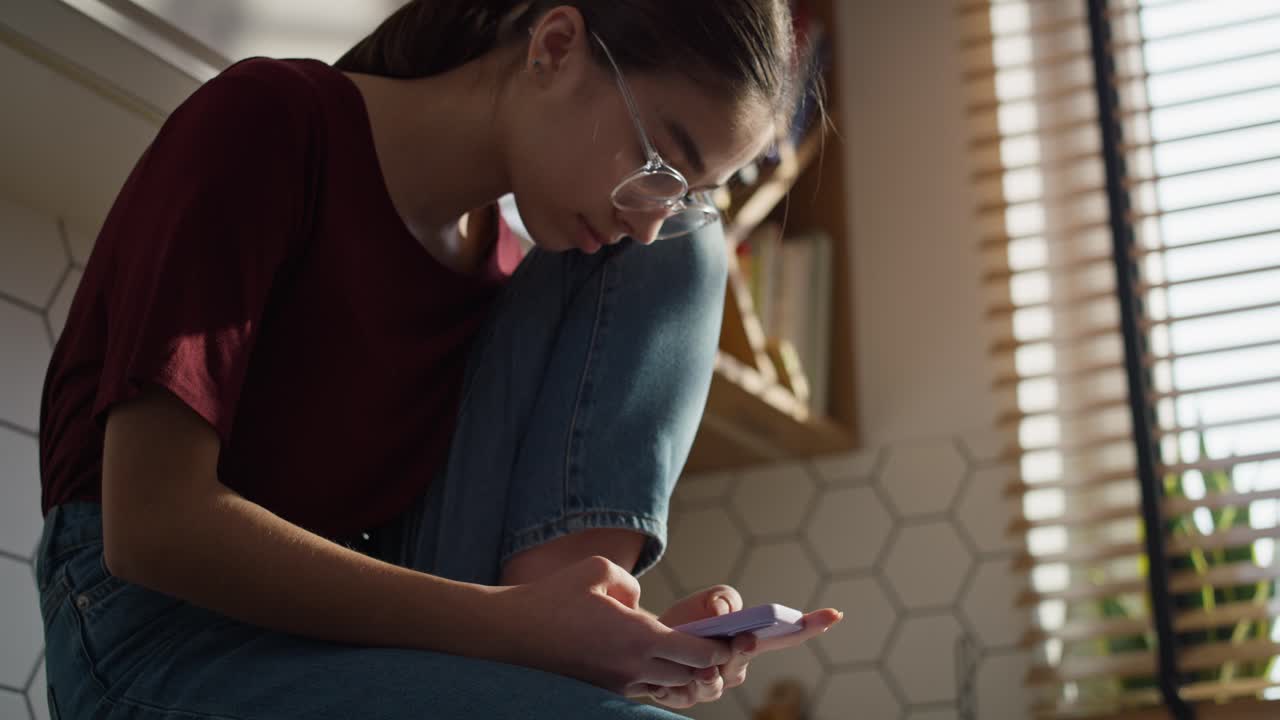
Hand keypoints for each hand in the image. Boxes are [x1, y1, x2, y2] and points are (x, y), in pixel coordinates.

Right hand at [490, 556, 733, 695]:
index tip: (732, 639)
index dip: (721, 648)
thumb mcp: (598, 570)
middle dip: (711, 664)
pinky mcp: (602, 690)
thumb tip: (640, 605)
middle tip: (723, 647)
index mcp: (638, 637)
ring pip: (668, 687)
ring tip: (694, 656)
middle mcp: (632, 668)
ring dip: (685, 675)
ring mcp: (617, 683)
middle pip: (691, 676)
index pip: (699, 654)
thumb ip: (631, 584)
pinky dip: (659, 679)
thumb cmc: (553, 597)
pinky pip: (644, 689)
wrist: (509, 633)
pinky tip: (659, 662)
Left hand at [637, 585, 843, 709]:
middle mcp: (737, 667)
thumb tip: (727, 612)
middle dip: (746, 651)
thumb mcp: (708, 600)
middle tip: (746, 639)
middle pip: (747, 661)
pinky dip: (684, 686)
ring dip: (714, 676)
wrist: (650, 639)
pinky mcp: (687, 695)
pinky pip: (690, 695)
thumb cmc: (689, 620)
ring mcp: (714, 683)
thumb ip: (723, 598)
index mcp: (750, 641)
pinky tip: (677, 679)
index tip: (833, 614)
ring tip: (706, 668)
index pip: (786, 635)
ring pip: (719, 684)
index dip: (810, 626)